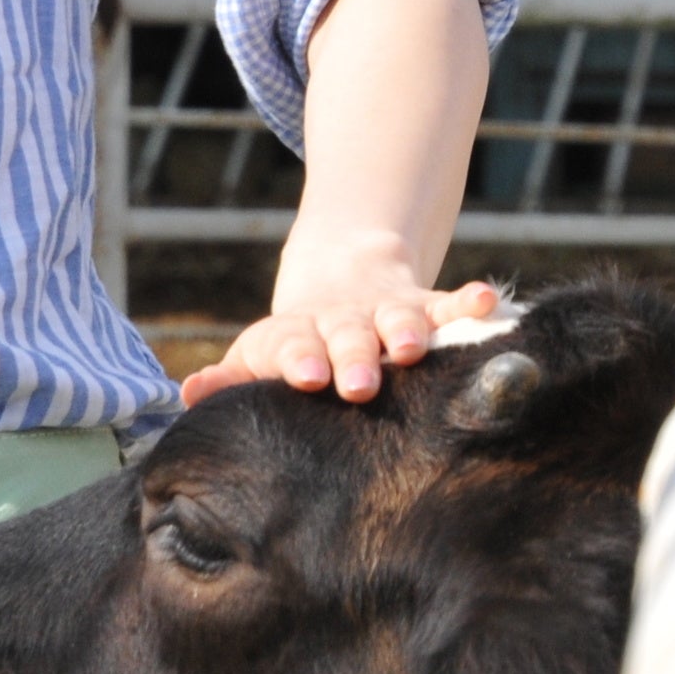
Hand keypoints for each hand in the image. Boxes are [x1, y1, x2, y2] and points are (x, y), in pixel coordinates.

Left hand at [182, 245, 502, 405]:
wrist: (339, 280)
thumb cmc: (295, 345)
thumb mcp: (259, 356)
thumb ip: (228, 377)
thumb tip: (188, 393)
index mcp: (297, 340)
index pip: (294, 347)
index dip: (299, 360)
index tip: (305, 377)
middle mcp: (342, 325)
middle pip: (347, 337)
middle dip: (353, 357)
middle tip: (357, 383)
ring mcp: (384, 314)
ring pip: (397, 319)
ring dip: (405, 330)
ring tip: (412, 345)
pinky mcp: (424, 308)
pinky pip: (448, 304)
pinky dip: (467, 301)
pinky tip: (487, 300)